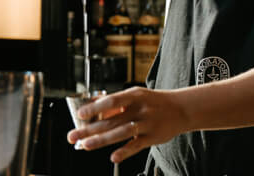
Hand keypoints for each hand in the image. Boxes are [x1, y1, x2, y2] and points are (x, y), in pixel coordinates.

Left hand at [67, 86, 188, 162]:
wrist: (181, 108)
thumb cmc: (154, 102)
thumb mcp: (137, 96)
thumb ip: (117, 102)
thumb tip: (94, 105)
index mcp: (134, 95)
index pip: (112, 101)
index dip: (95, 108)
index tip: (80, 114)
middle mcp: (140, 108)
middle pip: (112, 119)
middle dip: (90, 129)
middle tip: (72, 136)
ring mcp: (147, 123)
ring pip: (122, 132)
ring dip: (102, 140)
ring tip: (85, 146)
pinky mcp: (153, 137)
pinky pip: (137, 145)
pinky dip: (125, 151)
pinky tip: (114, 157)